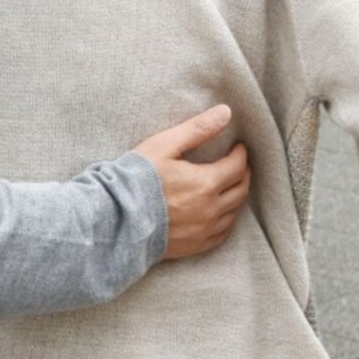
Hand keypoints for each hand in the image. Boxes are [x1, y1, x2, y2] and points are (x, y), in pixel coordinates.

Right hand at [133, 105, 250, 259]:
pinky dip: (226, 221)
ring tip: (230, 185)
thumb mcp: (164, 146)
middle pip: (241, 190)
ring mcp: (203, 231)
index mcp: (205, 183)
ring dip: (236, 197)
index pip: (237, 166)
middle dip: (243, 174)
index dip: (240, 154)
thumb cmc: (136, 179)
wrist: (115, 218)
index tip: (238, 147)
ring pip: (234, 213)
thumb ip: (197, 129)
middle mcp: (210, 210)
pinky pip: (221, 234)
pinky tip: (220, 213)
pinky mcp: (194, 246)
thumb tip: (226, 112)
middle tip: (238, 164)